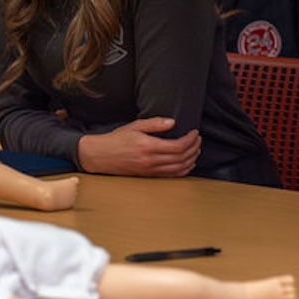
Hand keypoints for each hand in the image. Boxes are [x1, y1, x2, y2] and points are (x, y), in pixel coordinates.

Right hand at [76, 117, 199, 176]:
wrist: (100, 156)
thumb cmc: (116, 139)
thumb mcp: (134, 126)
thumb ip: (154, 124)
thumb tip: (172, 122)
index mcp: (148, 146)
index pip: (178, 146)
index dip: (190, 140)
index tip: (195, 133)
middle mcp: (151, 160)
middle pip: (182, 157)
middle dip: (194, 148)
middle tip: (198, 140)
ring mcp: (150, 170)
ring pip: (180, 168)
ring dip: (192, 159)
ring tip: (195, 150)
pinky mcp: (149, 176)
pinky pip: (172, 176)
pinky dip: (184, 170)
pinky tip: (187, 163)